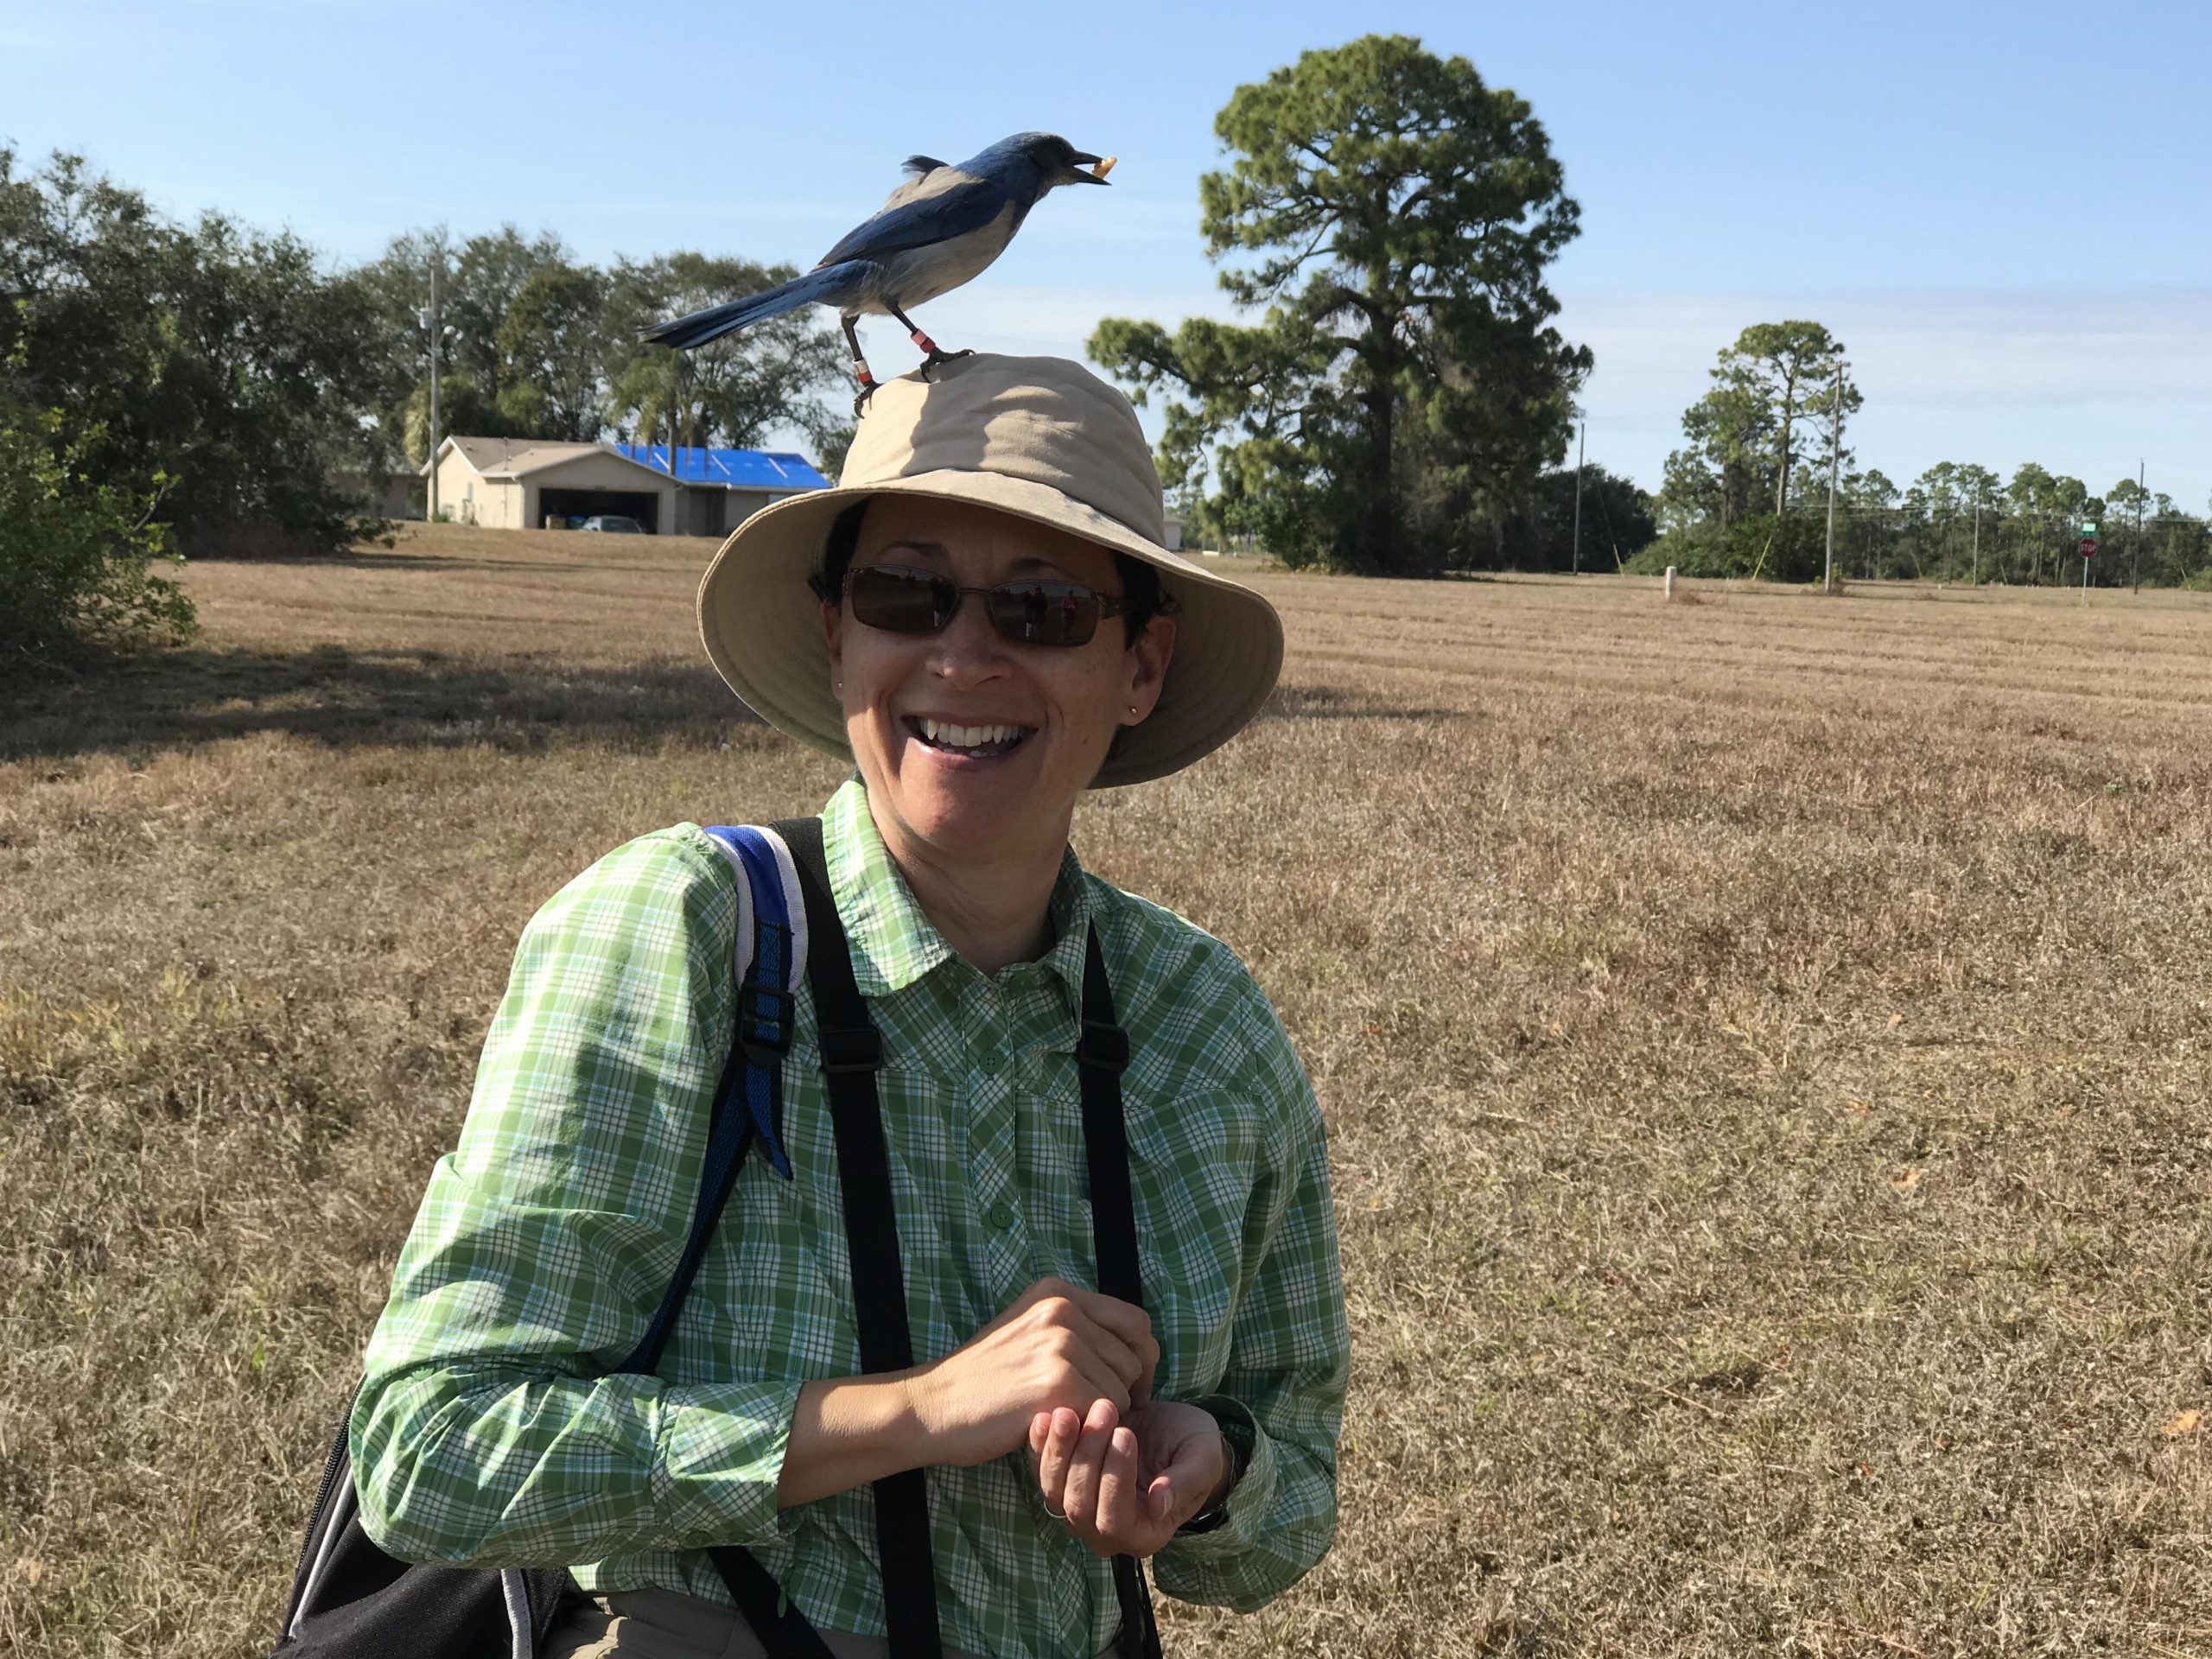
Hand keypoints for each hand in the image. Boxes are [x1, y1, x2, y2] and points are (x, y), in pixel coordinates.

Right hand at [904, 1277, 1157, 1468]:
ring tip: (1067, 1418)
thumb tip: (1138, 1351)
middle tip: (1097, 1413)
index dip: (1142, 1357)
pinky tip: (1059, 1428)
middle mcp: (1062, 1309)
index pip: (1135, 1320)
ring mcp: (1060, 1343)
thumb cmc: (984, 1382)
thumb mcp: (1029, 1333)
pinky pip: (1103, 1411)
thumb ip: (1076, 1330)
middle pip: (1134, 1356)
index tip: (1132, 1385)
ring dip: (1103, 1412)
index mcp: (1057, 1293)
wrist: (934, 1406)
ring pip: (1122, 1388)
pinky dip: (1088, 1428)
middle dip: (1125, 1390)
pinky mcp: (1057, 1381)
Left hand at [1028, 1398, 1228, 1558]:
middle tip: (1103, 1409)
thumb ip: (1185, 1482)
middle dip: (1088, 1456)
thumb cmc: (1193, 1447)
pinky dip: (1039, 1446)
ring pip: (1054, 1490)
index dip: (1114, 1480)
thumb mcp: (1203, 1459)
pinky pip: (1040, 1471)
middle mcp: (1104, 1531)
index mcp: (1144, 1533)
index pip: (1115, 1520)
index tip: (1125, 1434)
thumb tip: (1159, 1504)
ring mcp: (1077, 1509)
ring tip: (1070, 1412)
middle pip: (1079, 1505)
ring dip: (1060, 1450)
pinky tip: (1045, 1418)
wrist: (1171, 1430)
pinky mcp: (1062, 1481)